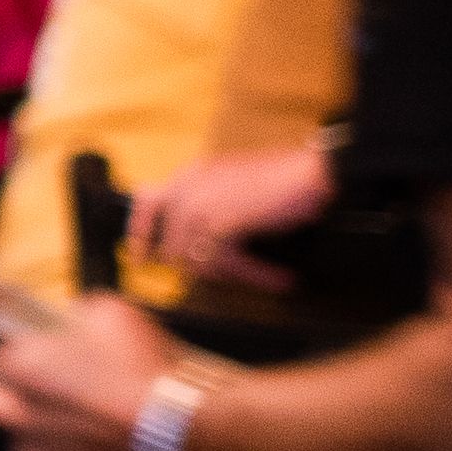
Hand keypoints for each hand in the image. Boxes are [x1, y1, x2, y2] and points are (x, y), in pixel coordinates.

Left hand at [0, 294, 183, 450]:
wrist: (189, 436)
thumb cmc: (148, 371)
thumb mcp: (112, 314)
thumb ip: (80, 316)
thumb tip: (77, 318)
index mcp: (20, 368)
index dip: (4, 351)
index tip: (15, 349)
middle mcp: (20, 417)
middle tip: (4, 384)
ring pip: (21, 445)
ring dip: (36, 434)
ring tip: (68, 425)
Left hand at [131, 144, 333, 281]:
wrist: (311, 173)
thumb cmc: (282, 181)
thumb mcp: (233, 186)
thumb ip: (211, 206)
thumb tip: (201, 247)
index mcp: (189, 175)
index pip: (146, 202)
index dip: (140, 233)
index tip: (142, 260)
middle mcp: (187, 188)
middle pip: (172, 245)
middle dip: (204, 268)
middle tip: (236, 277)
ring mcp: (200, 205)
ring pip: (199, 259)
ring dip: (236, 274)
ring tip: (268, 278)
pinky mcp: (220, 223)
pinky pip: (224, 262)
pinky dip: (254, 274)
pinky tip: (277, 278)